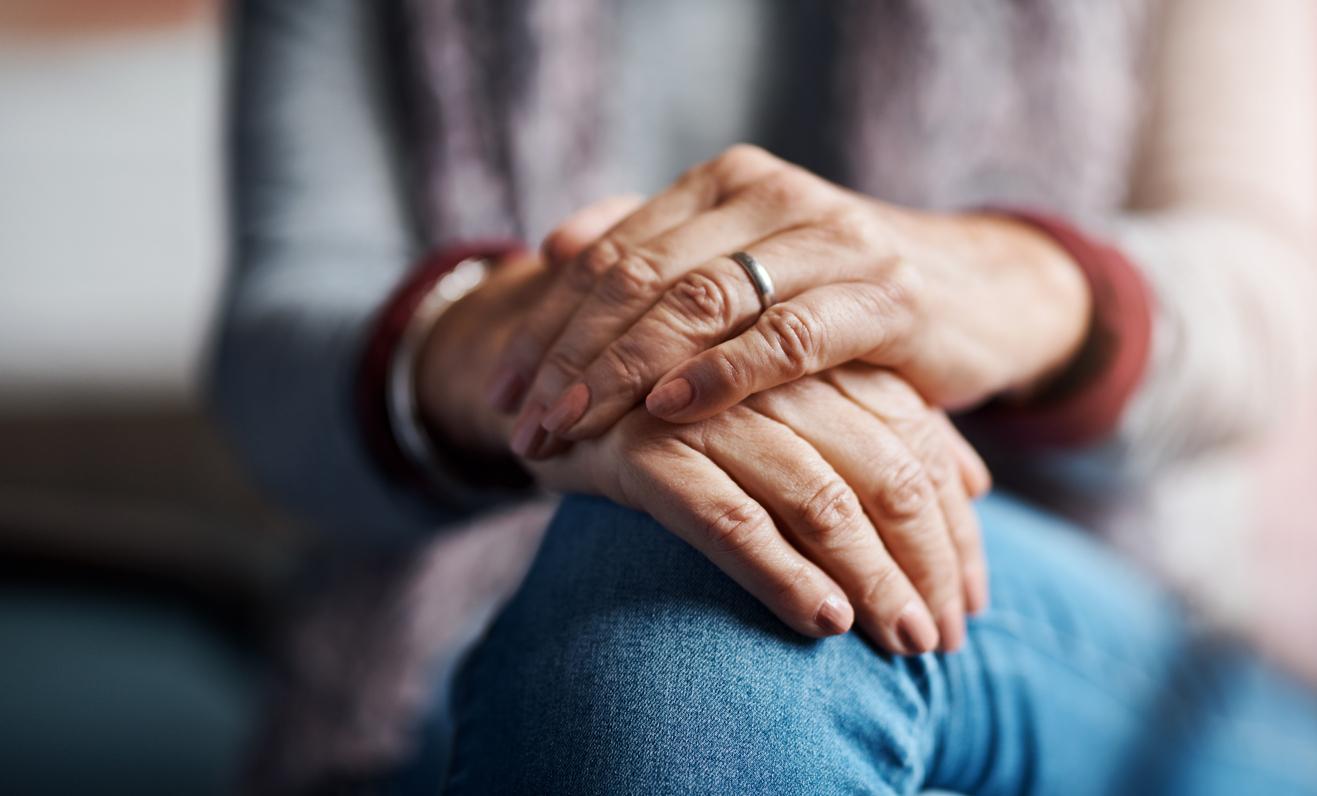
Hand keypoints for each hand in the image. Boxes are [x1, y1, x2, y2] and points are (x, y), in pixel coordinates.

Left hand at [489, 145, 1089, 455]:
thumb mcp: (749, 266)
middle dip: (573, 357)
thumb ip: (657, 248)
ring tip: (573, 428)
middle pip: (644, 278)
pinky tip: (669, 411)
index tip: (504, 391)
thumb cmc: (841, 293)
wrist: (982, 293)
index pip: (614, 254)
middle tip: (526, 426)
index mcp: (727, 184)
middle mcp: (772, 195)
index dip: (550, 323)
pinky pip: (788, 336)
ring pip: (702, 302)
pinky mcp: (885, 295)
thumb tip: (555, 246)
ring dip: (626, 372)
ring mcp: (831, 239)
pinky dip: (723, 373)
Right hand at [527, 365, 990, 653]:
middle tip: (942, 639)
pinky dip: (781, 573)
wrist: (559, 378)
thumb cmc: (695, 402)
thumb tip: (978, 481)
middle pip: (884, 470)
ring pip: (820, 499)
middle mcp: (772, 374)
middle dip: (925, 563)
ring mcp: (706, 409)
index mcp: (817, 351)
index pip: (917, 439)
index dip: (954, 525)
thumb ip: (884, 428)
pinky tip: (821, 620)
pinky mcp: (643, 450)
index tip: (971, 599)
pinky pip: (728, 519)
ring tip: (903, 643)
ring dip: (871, 580)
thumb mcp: (796, 405)